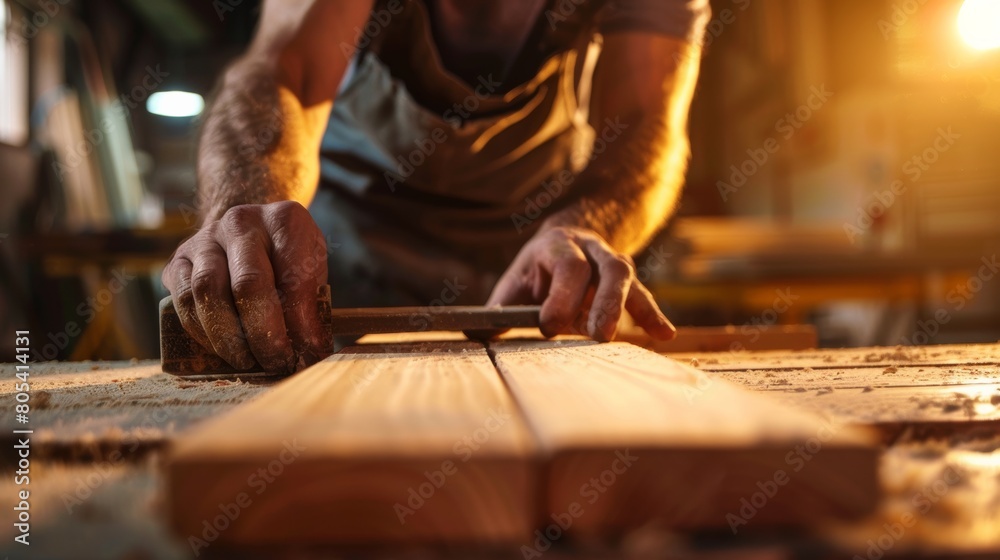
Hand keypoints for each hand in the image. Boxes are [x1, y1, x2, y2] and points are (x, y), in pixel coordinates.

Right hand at [162, 201, 328, 373]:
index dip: (301, 322)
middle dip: (264, 334)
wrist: (249, 228)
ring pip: (206, 292)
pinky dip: (202, 332)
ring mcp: (204, 239)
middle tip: (278, 363)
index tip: (309, 352)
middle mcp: (240, 223)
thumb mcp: (312, 267)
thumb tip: (309, 353)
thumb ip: (312, 304)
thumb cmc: (286, 255)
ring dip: (228, 338)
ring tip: (249, 362)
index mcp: (283, 220)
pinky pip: (183, 301)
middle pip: (247, 284)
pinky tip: (222, 349)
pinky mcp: (178, 261)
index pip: (293, 276)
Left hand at [487, 226, 675, 341]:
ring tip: (630, 336)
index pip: (568, 265)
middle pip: (608, 268)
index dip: (562, 295)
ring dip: (630, 307)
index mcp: (558, 246)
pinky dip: (653, 315)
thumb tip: (474, 335)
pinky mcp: (627, 282)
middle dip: (604, 302)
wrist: (569, 240)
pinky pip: (643, 295)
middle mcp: (591, 249)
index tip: (550, 326)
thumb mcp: (514, 283)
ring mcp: (613, 262)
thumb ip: (498, 309)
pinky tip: (664, 334)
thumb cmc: (536, 272)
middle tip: (596, 335)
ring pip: (628, 277)